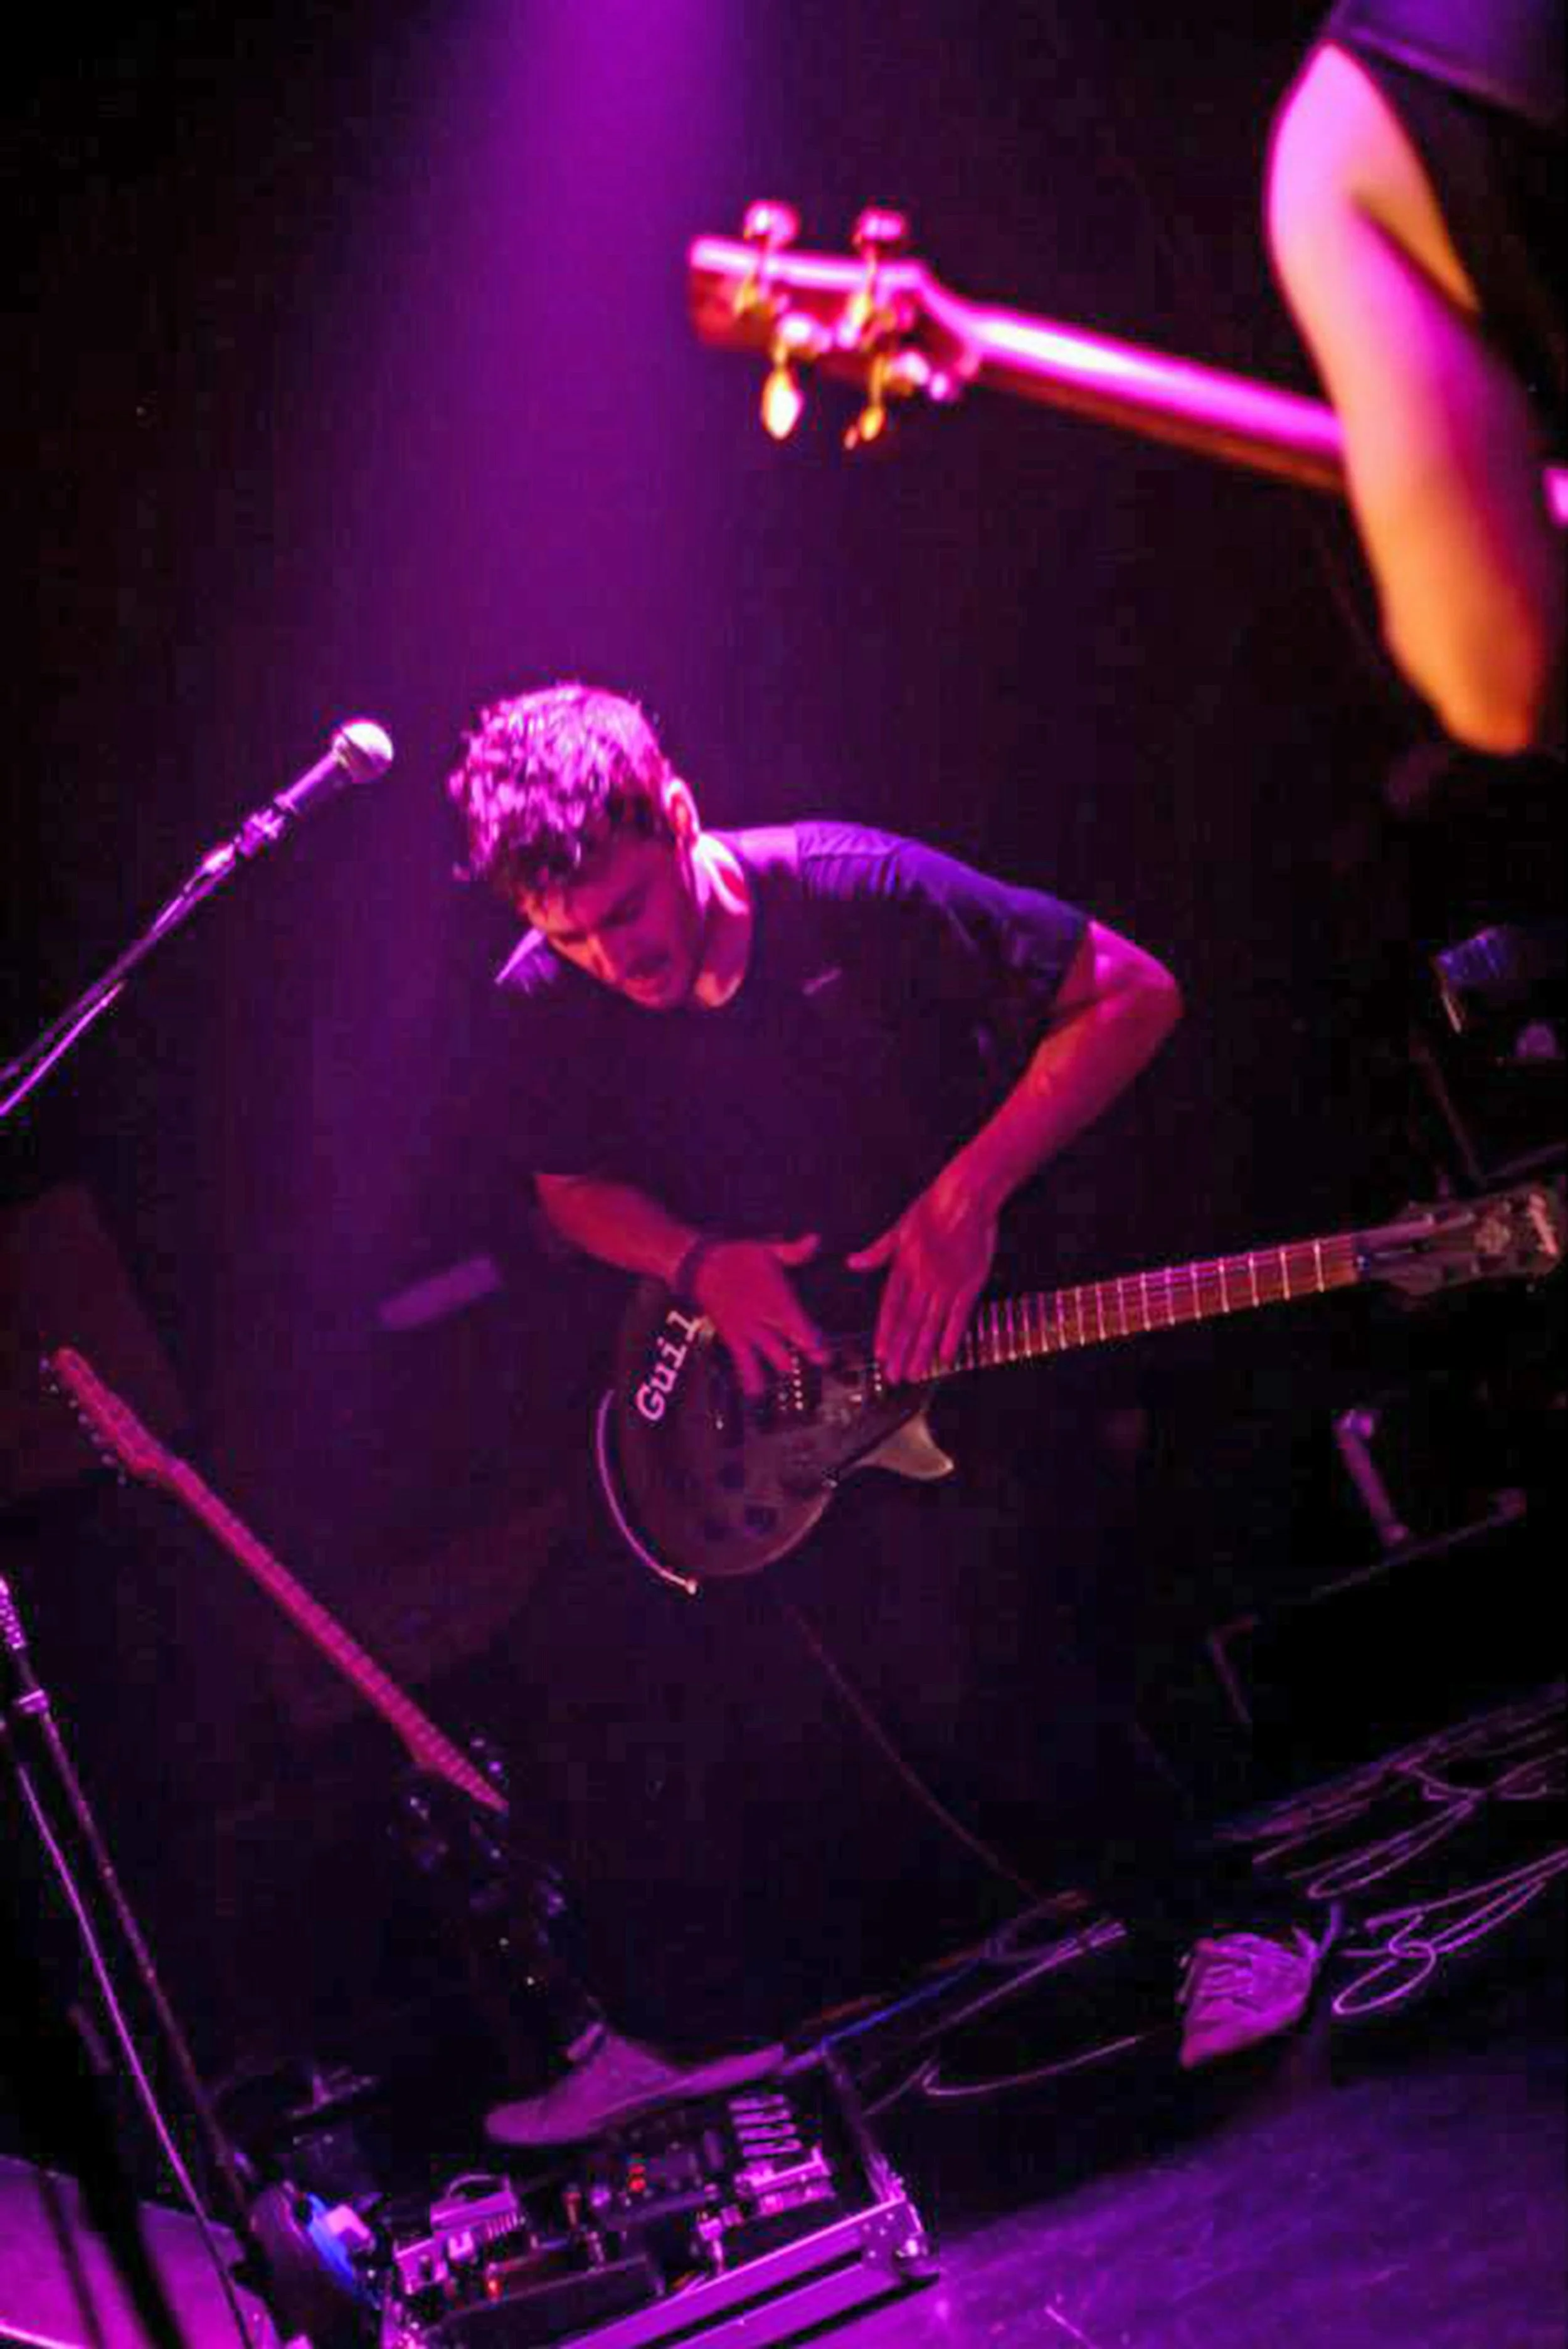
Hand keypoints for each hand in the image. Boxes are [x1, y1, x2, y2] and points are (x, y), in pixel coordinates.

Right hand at [692, 1235, 828, 1397]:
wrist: (700, 1266)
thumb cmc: (734, 1257)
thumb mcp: (766, 1249)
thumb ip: (793, 1251)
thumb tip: (815, 1240)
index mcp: (774, 1298)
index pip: (799, 1324)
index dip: (814, 1340)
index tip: (826, 1351)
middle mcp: (762, 1318)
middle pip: (789, 1341)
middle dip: (807, 1353)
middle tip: (823, 1362)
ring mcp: (747, 1329)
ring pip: (769, 1353)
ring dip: (782, 1365)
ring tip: (792, 1373)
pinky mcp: (732, 1335)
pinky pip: (742, 1360)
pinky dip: (749, 1377)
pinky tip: (755, 1392)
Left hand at [847, 1178, 995, 1383]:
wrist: (966, 1197)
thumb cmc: (932, 1208)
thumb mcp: (899, 1228)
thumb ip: (878, 1252)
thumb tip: (853, 1264)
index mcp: (903, 1267)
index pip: (891, 1307)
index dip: (886, 1332)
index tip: (881, 1355)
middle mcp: (923, 1279)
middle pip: (909, 1322)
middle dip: (901, 1352)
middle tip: (894, 1376)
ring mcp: (947, 1283)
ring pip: (931, 1324)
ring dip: (922, 1351)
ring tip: (915, 1373)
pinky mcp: (970, 1283)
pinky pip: (960, 1315)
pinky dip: (952, 1336)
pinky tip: (945, 1356)